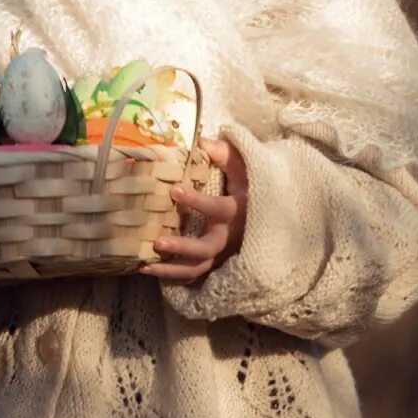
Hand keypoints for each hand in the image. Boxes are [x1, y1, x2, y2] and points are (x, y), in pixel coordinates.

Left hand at [140, 137, 248, 285]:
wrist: (273, 214)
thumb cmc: (253, 186)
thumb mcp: (245, 168)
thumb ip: (225, 154)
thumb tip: (201, 141)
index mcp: (237, 212)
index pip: (217, 208)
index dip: (197, 201)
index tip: (174, 189)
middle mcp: (230, 237)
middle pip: (206, 248)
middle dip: (182, 247)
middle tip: (157, 242)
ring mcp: (223, 253)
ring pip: (198, 268)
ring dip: (171, 269)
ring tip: (144, 266)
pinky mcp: (216, 262)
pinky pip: (195, 275)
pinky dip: (174, 277)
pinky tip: (151, 272)